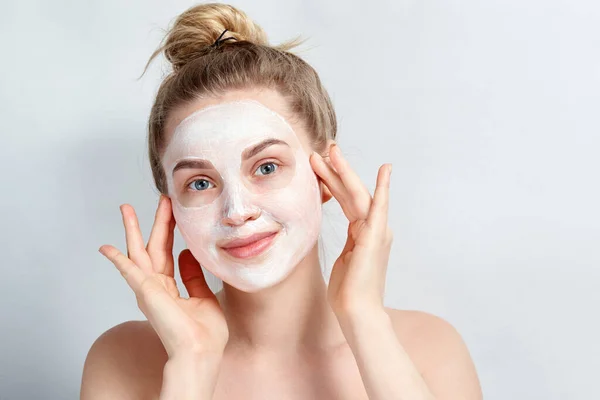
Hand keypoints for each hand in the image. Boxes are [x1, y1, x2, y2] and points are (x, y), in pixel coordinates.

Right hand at [98, 195, 228, 358]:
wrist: (201, 352)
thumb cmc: (205, 333)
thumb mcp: (203, 296)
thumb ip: (193, 276)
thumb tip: (186, 254)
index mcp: (169, 288)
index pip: (167, 251)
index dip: (170, 229)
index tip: (174, 209)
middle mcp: (155, 287)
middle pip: (152, 247)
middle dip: (155, 221)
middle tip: (159, 198)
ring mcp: (149, 289)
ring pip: (138, 252)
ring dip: (132, 230)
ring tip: (126, 209)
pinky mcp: (146, 292)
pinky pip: (128, 271)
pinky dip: (117, 259)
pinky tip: (107, 248)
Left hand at [310, 144, 392, 316]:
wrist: (358, 311)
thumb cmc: (349, 292)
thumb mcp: (345, 260)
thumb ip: (348, 243)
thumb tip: (344, 233)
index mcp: (363, 233)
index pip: (346, 199)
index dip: (334, 180)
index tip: (321, 164)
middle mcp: (372, 228)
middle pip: (351, 192)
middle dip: (337, 169)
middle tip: (325, 148)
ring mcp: (375, 231)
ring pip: (358, 194)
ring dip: (343, 172)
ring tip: (330, 151)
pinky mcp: (375, 237)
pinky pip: (378, 208)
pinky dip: (383, 189)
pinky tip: (386, 170)